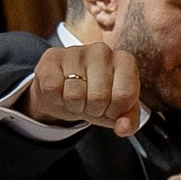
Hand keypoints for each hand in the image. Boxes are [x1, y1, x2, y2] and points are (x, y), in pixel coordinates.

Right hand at [25, 37, 143, 135]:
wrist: (64, 90)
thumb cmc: (94, 98)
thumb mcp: (116, 111)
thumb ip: (129, 121)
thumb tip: (123, 128)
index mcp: (125, 61)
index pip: (125, 95)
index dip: (115, 110)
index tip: (110, 107)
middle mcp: (102, 51)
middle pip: (99, 97)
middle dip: (93, 109)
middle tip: (90, 102)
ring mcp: (76, 51)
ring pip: (75, 95)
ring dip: (74, 105)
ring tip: (76, 97)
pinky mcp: (52, 57)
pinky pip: (54, 88)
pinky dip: (57, 98)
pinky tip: (60, 90)